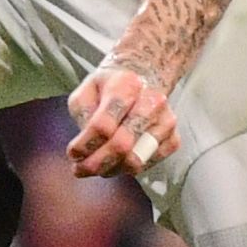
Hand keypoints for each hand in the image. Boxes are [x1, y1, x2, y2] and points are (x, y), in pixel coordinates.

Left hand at [65, 60, 181, 179]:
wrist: (145, 77)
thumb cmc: (112, 87)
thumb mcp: (87, 91)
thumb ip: (83, 115)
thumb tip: (85, 145)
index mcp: (126, 86)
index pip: (103, 124)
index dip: (85, 145)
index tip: (73, 154)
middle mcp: (152, 102)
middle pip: (122, 145)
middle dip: (96, 163)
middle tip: (80, 169)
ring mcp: (166, 122)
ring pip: (136, 160)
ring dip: (111, 169)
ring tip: (97, 166)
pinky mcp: (173, 139)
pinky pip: (149, 165)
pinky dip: (128, 168)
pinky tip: (117, 161)